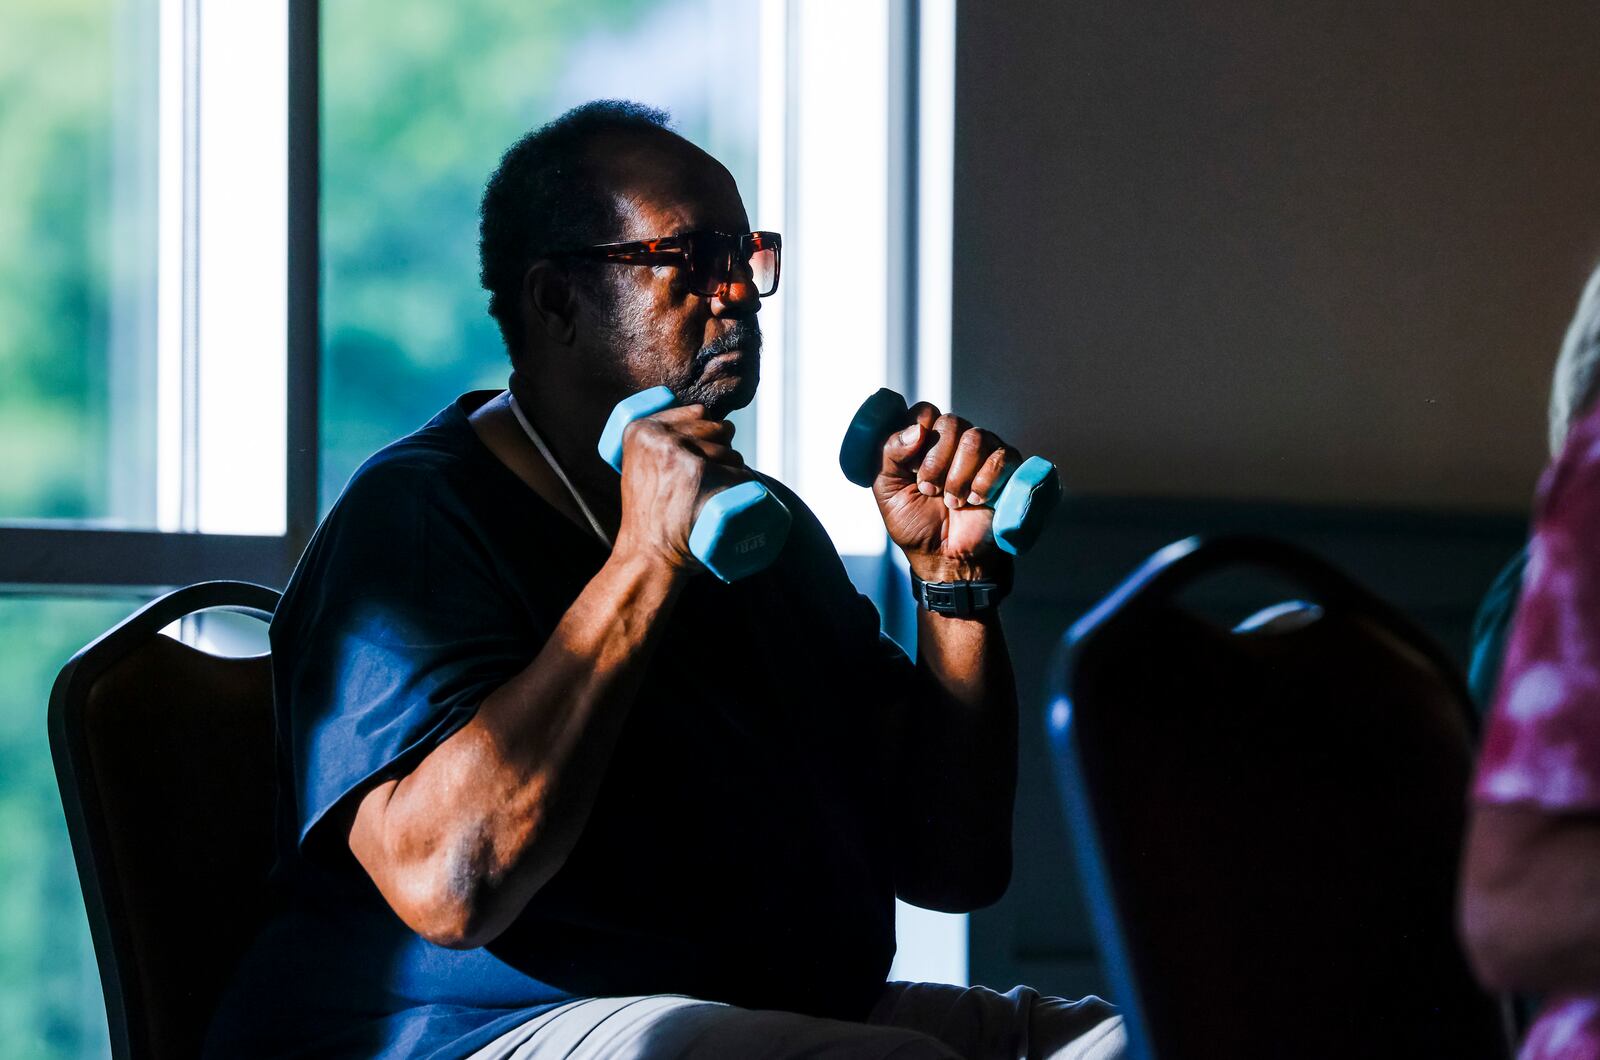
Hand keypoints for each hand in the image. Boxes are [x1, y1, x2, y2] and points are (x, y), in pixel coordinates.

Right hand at [611, 405, 749, 577]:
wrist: (647, 558)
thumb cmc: (650, 518)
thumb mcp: (642, 467)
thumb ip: (659, 439)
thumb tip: (704, 411)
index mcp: (639, 430)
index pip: (698, 413)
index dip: (708, 435)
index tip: (695, 463)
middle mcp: (657, 437)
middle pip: (718, 430)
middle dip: (723, 454)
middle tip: (703, 488)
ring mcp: (680, 454)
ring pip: (733, 455)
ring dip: (735, 475)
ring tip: (711, 500)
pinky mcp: (701, 474)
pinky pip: (743, 475)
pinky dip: (748, 491)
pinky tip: (734, 504)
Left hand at [874, 404, 1017, 581]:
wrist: (946, 558)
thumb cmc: (916, 526)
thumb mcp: (887, 490)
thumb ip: (889, 454)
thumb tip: (917, 428)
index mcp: (924, 443)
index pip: (925, 412)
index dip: (919, 432)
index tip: (912, 465)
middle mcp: (954, 443)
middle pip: (951, 422)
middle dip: (936, 460)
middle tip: (930, 490)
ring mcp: (983, 453)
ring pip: (975, 438)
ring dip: (959, 475)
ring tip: (953, 502)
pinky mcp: (1007, 468)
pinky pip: (1001, 456)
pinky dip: (985, 480)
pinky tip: (976, 500)